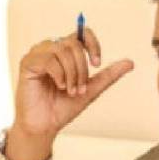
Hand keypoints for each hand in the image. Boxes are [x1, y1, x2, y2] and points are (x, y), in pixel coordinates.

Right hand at [13, 27, 133, 142]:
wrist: (45, 125)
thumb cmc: (63, 107)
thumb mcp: (91, 89)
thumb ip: (108, 75)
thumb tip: (131, 63)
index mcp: (65, 51)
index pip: (82, 33)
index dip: (93, 45)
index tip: (97, 64)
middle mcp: (51, 48)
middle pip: (74, 43)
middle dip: (82, 68)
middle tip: (81, 88)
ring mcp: (38, 54)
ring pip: (62, 50)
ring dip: (72, 73)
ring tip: (71, 90)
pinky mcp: (27, 63)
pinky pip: (49, 59)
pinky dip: (60, 75)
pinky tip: (60, 86)